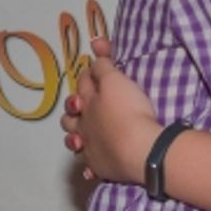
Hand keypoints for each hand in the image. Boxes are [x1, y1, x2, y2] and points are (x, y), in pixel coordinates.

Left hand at [60, 36, 164, 184]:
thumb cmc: (129, 111)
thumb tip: (95, 44)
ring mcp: (90, 147)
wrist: (139, 149)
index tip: (96, 68)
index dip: (90, 72)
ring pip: (75, 140)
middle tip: (83, 103)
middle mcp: (84, 124)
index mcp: (88, 101)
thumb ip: (105, 65)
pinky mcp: (101, 166)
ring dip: (75, 136)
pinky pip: (91, 166)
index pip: (85, 81)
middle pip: (71, 114)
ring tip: (81, 135)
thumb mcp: (117, 81)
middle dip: (74, 107)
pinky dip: (90, 164)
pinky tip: (93, 164)